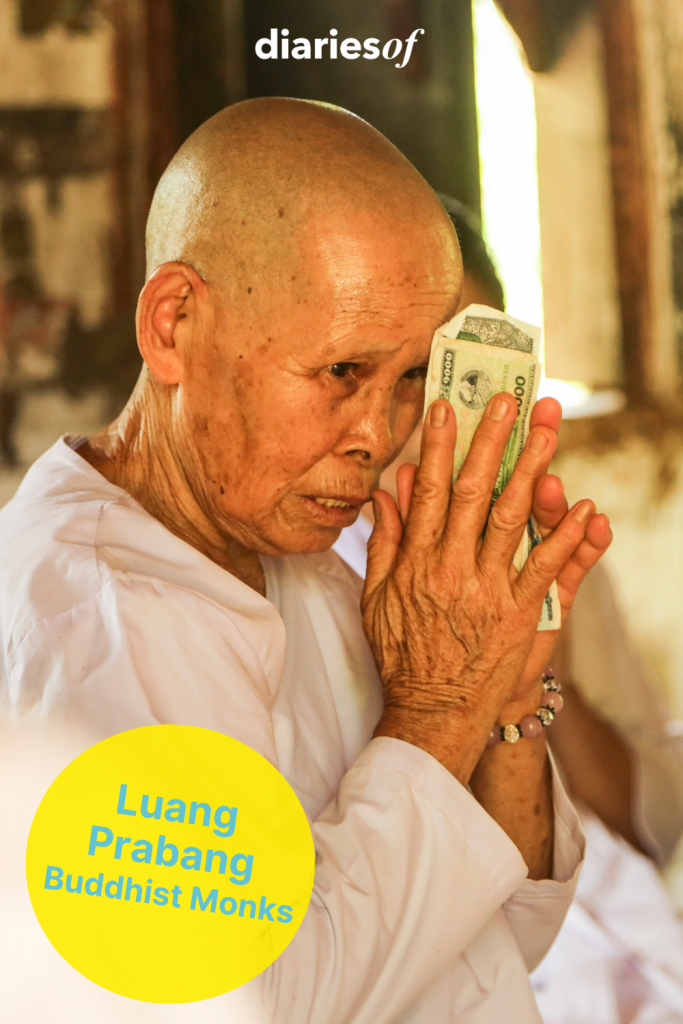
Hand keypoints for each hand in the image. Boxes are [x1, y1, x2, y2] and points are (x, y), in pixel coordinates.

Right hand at [361, 393, 607, 782]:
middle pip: (473, 492)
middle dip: (492, 442)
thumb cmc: (403, 655)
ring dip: (531, 471)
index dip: (439, 447)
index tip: (450, 409)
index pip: (429, 492)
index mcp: (414, 562)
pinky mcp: (518, 615)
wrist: (431, 712)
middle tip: (508, 401)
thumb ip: (383, 543)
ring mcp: (486, 591)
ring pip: (510, 518)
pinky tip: (584, 508)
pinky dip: (565, 537)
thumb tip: (386, 493)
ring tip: (548, 432)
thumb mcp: (376, 598)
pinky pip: (544, 569)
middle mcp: (450, 569)